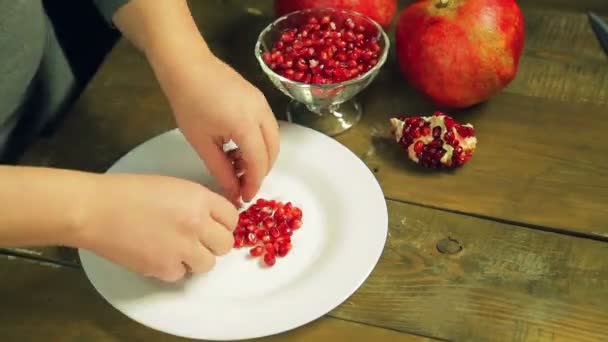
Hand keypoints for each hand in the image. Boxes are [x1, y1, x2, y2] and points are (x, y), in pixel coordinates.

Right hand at [76, 173, 237, 281]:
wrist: (95, 210)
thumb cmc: (128, 192)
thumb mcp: (173, 186)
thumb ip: (197, 202)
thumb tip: (212, 219)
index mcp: (199, 198)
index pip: (232, 217)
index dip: (224, 223)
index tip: (215, 226)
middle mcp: (196, 224)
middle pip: (225, 244)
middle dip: (213, 243)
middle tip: (197, 240)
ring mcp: (182, 248)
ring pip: (208, 264)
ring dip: (195, 259)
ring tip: (176, 249)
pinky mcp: (164, 268)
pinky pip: (181, 275)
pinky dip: (172, 268)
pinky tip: (156, 254)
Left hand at [154, 51, 279, 204]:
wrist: (187, 66)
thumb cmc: (189, 103)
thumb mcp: (202, 143)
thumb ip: (221, 171)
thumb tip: (234, 193)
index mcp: (246, 125)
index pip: (259, 163)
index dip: (253, 184)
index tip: (244, 198)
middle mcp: (261, 113)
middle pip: (273, 152)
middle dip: (261, 172)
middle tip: (242, 184)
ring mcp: (263, 103)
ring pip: (274, 139)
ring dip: (262, 157)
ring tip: (238, 165)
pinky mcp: (259, 98)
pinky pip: (268, 126)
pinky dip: (260, 142)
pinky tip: (239, 146)